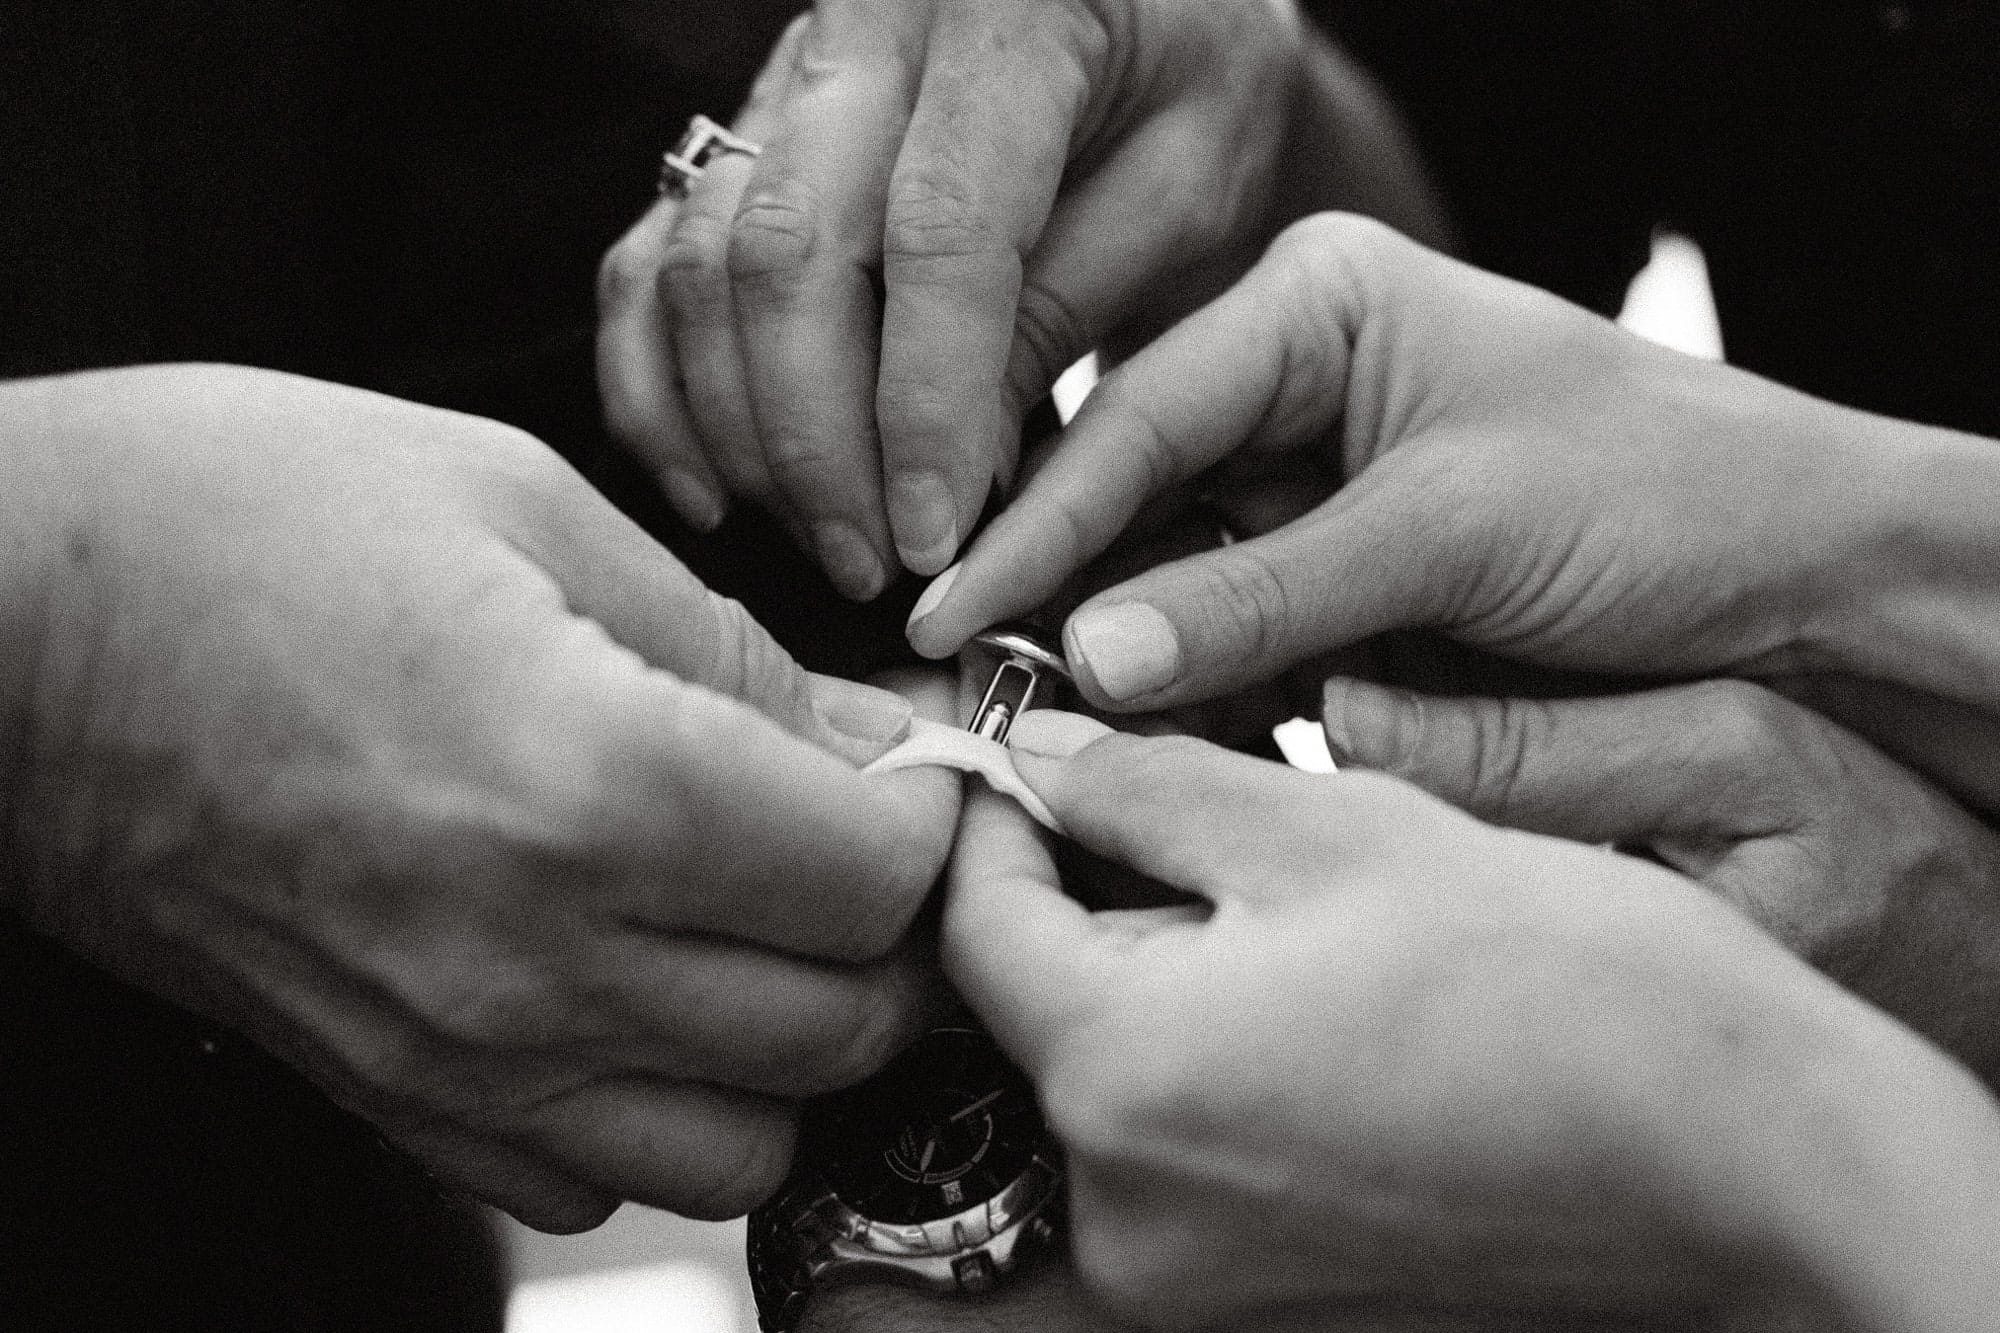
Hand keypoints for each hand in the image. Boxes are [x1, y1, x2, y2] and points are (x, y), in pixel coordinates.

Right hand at [0, 365, 957, 1231]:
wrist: (11, 630)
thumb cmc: (243, 523)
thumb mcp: (530, 509)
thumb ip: (733, 651)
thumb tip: (875, 745)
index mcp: (586, 781)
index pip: (875, 880)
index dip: (934, 819)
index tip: (919, 770)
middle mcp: (529, 956)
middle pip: (837, 1026)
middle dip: (898, 936)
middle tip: (870, 842)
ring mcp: (452, 1053)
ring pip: (742, 1143)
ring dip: (798, 1043)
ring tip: (774, 930)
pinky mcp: (388, 1096)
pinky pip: (596, 1180)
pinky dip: (667, 1108)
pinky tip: (647, 992)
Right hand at [596, 2, 1448, 596]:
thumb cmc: (1186, 75)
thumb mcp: (1190, 179)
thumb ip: (1071, 300)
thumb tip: (955, 470)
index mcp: (1008, 13)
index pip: (938, 231)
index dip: (924, 405)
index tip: (938, 537)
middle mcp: (866, 27)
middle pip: (785, 252)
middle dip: (818, 440)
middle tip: (873, 566)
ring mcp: (780, 78)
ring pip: (698, 264)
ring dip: (741, 431)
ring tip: (823, 542)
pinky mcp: (737, 135)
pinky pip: (648, 261)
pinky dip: (658, 387)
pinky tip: (713, 488)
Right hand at [905, 215, 1999, 808]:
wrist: (1798, 580)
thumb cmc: (1658, 493)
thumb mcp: (1449, 531)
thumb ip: (1263, 596)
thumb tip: (1089, 655)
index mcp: (1314, 311)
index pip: (1136, 417)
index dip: (1037, 523)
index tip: (949, 609)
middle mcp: (1295, 391)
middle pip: (1130, 499)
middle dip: (1057, 597)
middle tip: (970, 688)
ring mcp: (1310, 496)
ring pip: (1167, 581)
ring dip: (1118, 661)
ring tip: (1042, 732)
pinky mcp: (1333, 589)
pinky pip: (1227, 642)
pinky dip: (1191, 699)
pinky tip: (1145, 744)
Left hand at [945, 714, 1999, 1332]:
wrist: (1747, 1160)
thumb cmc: (1566, 983)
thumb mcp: (1336, 829)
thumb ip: (1146, 784)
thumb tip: (1041, 755)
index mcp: (1123, 1083)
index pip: (971, 924)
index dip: (993, 815)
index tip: (1030, 748)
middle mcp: (1127, 1216)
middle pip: (1029, 1011)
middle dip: (1077, 893)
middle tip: (1162, 803)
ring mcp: (1191, 1281)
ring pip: (1103, 1081)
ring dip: (1144, 977)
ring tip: (1267, 903)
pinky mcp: (1257, 1302)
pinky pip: (1171, 1157)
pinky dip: (1199, 1066)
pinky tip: (1306, 1000)